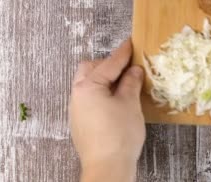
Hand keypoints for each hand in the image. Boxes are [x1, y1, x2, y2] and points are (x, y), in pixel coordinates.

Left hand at [70, 39, 144, 181]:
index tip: (130, 43)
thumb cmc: (119, 135)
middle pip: (90, 69)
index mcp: (88, 86)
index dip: (122, 53)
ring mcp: (76, 109)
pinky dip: (101, 93)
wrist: (107, 167)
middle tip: (127, 66)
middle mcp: (77, 94)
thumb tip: (134, 70)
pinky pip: (89, 98)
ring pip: (88, 84)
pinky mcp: (80, 122)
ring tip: (123, 84)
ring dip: (104, 80)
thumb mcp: (130, 104)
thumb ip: (131, 83)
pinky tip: (115, 101)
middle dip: (108, 65)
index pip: (109, 63)